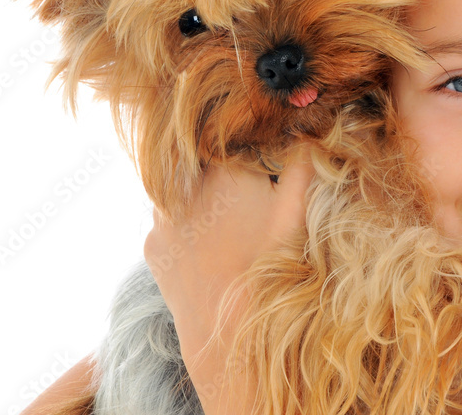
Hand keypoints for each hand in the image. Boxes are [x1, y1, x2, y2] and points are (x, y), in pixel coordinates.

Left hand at [143, 143, 313, 412]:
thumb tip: (309, 129)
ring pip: (185, 190)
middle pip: (209, 163)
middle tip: (253, 195)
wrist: (229, 333)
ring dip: (205, 197)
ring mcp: (163, 217)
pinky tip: (211, 244)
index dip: (257, 149)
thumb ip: (305, 162)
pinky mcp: (153, 245)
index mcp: (224, 169)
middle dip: (229, 172)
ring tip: (232, 223)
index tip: (270, 163)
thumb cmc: (271, 267)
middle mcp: (185, 186)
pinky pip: (170, 221)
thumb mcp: (298, 211)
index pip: (239, 140)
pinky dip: (189, 226)